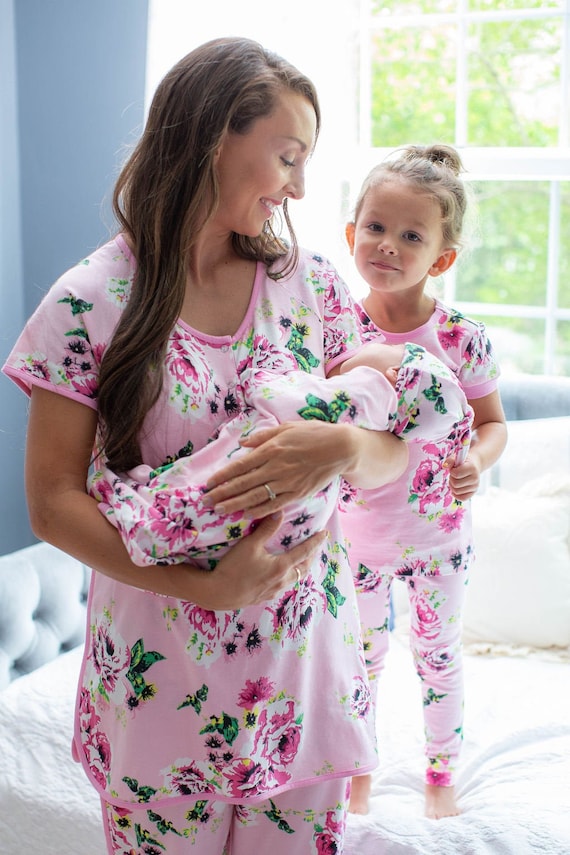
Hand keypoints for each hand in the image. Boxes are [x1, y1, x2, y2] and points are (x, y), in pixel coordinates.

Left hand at [203, 421, 351, 515]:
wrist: (341, 448)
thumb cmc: (313, 434)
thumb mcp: (286, 427)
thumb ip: (263, 436)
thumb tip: (242, 443)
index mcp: (272, 449)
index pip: (240, 465)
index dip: (222, 476)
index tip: (208, 484)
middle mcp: (276, 467)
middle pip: (243, 483)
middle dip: (222, 493)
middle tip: (205, 502)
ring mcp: (287, 482)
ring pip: (256, 496)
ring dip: (235, 505)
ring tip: (219, 511)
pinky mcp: (298, 494)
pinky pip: (274, 505)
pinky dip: (259, 511)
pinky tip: (245, 515)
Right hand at [205, 513, 326, 608]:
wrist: (217, 594)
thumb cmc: (233, 568)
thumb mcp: (249, 545)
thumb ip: (266, 528)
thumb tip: (280, 512)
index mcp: (281, 567)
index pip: (304, 552)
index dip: (316, 542)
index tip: (325, 533)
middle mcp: (281, 581)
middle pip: (303, 568)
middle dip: (311, 557)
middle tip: (315, 547)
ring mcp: (273, 592)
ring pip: (293, 579)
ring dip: (300, 568)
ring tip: (300, 560)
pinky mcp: (263, 598)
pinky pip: (283, 586)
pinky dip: (288, 577)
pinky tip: (281, 575)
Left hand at [447, 454, 480, 501]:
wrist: (474, 464)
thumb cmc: (464, 461)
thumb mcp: (457, 457)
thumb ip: (450, 460)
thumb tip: (444, 466)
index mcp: (472, 468)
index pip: (456, 474)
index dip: (452, 471)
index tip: (454, 468)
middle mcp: (475, 478)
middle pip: (455, 484)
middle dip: (451, 479)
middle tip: (454, 475)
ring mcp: (475, 486)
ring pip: (457, 491)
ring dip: (452, 486)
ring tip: (455, 479)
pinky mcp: (474, 492)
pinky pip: (462, 498)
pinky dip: (456, 495)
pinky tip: (455, 488)